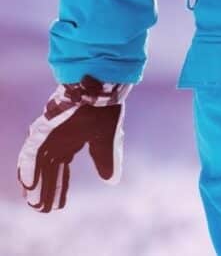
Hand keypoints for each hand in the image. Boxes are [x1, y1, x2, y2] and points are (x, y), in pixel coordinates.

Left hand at [17, 76, 130, 211]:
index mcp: (71, 143)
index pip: (61, 170)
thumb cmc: (106, 112)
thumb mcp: (108, 142)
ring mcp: (49, 136)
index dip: (59, 187)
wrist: (102, 91)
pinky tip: (29, 184)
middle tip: (42, 209)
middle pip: (48, 170)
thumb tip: (111, 181)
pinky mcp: (44, 129)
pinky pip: (31, 151)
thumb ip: (107, 161)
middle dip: (46, 190)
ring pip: (37, 164)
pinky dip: (29, 168)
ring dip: (35, 183)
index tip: (57, 206)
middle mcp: (57, 141)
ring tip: (33, 202)